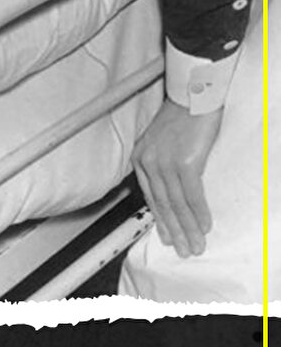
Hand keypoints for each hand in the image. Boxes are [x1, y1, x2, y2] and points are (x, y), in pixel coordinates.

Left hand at [132, 100, 222, 257]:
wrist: (193, 95)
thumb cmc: (181, 117)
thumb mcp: (161, 142)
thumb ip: (161, 164)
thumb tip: (171, 188)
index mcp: (140, 159)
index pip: (151, 197)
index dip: (160, 220)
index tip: (167, 237)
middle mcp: (148, 163)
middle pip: (162, 205)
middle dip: (174, 231)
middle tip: (183, 250)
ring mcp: (165, 163)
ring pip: (176, 204)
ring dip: (188, 228)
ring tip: (195, 245)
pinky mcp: (184, 162)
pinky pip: (192, 194)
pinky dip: (199, 213)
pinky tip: (205, 226)